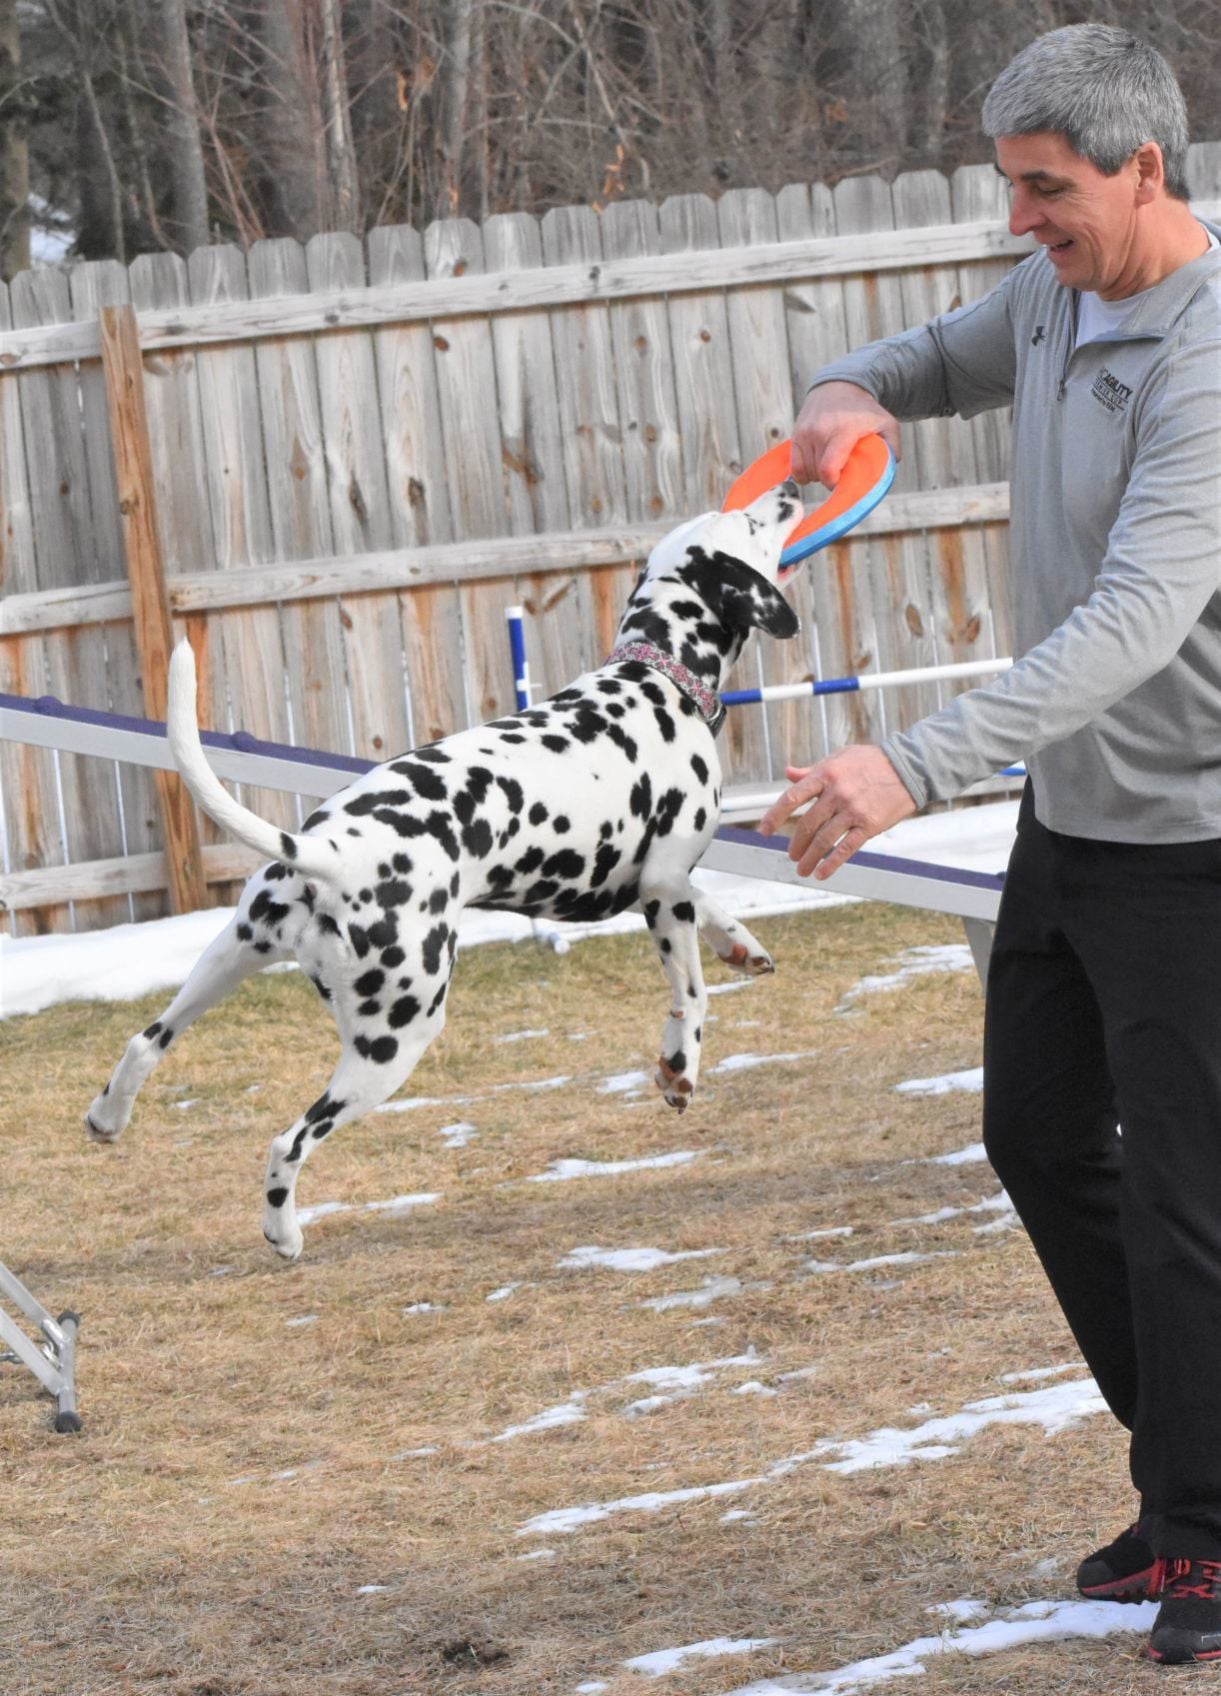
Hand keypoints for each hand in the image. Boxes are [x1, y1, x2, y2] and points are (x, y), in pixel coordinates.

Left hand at [758, 746, 916, 879]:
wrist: (909, 767)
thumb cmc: (871, 761)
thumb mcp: (840, 758)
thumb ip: (812, 770)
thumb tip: (788, 773)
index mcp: (825, 774)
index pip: (792, 797)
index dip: (775, 816)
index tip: (764, 831)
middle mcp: (836, 793)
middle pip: (807, 824)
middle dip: (795, 844)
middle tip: (791, 855)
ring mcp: (853, 810)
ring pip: (823, 840)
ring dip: (809, 858)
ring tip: (802, 869)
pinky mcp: (869, 825)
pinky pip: (846, 849)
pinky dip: (831, 864)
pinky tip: (821, 873)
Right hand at [791, 381, 901, 487]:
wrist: (839, 387)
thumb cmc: (864, 410)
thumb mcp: (886, 423)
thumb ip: (892, 446)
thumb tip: (890, 467)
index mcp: (842, 431)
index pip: (828, 468)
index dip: (833, 483)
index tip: (842, 482)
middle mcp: (819, 431)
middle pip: (817, 473)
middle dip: (829, 479)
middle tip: (841, 473)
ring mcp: (805, 433)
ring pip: (805, 471)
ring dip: (817, 475)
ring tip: (830, 465)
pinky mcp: (796, 435)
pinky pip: (795, 467)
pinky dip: (803, 472)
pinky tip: (815, 466)